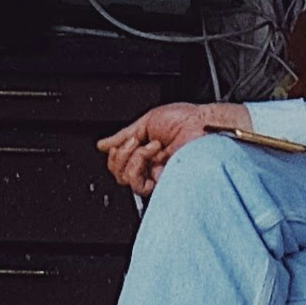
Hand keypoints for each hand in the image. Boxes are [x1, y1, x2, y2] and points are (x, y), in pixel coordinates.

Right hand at [97, 101, 244, 197]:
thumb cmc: (187, 119)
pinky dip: (139, 162)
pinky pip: (137, 184)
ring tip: (148, 143)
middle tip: (135, 140)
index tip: (122, 141)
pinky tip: (152, 151)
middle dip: (120, 153)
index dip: (115, 153)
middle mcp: (150, 167)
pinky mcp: (162, 185)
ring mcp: (156, 177)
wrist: (202, 124)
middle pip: (118, 173)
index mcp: (146, 152)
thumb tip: (103, 145)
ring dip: (131, 155)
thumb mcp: (147, 121)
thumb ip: (123, 135)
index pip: (118, 164)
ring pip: (125, 179)